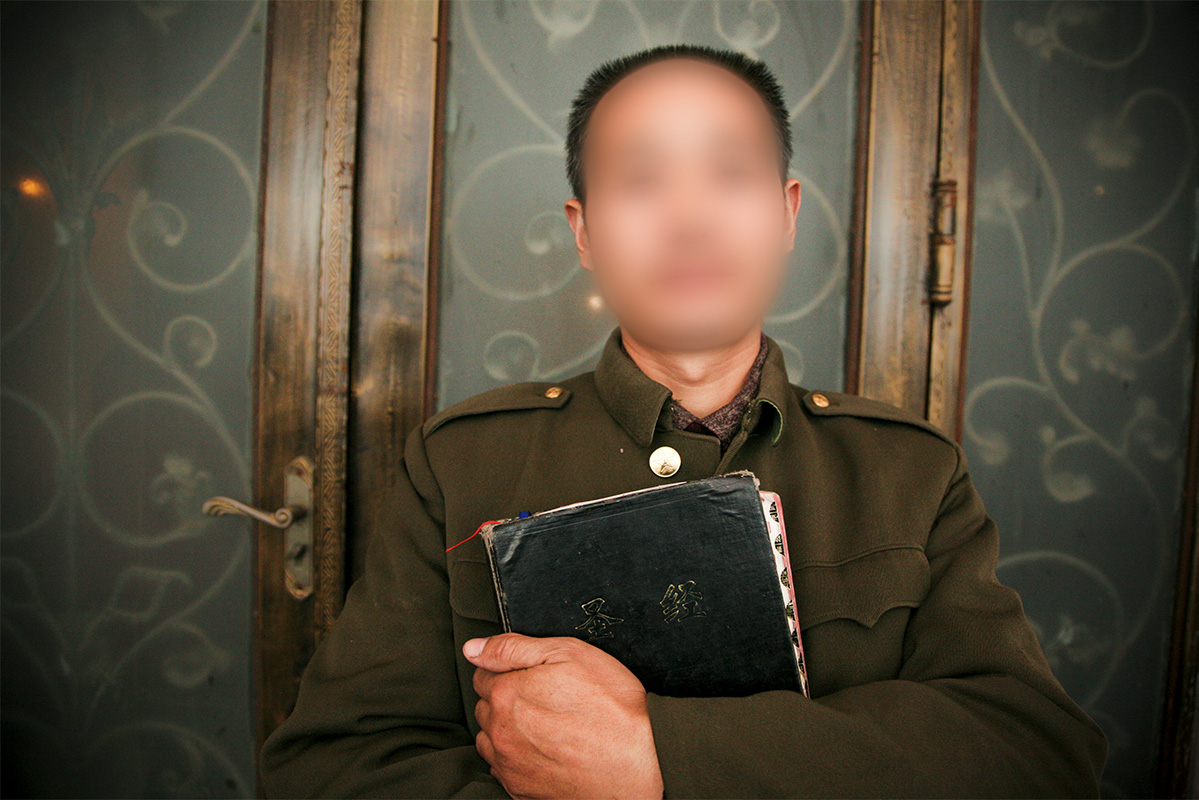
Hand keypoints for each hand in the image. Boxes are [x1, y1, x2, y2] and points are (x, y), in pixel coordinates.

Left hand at [464, 633, 664, 799]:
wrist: (639, 767)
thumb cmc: (612, 708)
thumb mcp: (569, 654)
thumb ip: (513, 648)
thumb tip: (473, 648)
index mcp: (506, 694)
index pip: (483, 673)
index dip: (508, 668)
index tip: (532, 673)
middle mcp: (500, 733)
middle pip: (485, 706)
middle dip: (505, 697)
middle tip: (543, 696)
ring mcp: (509, 765)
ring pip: (490, 739)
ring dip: (506, 728)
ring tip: (544, 723)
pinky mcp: (521, 790)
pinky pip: (503, 768)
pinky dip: (516, 756)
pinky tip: (544, 749)